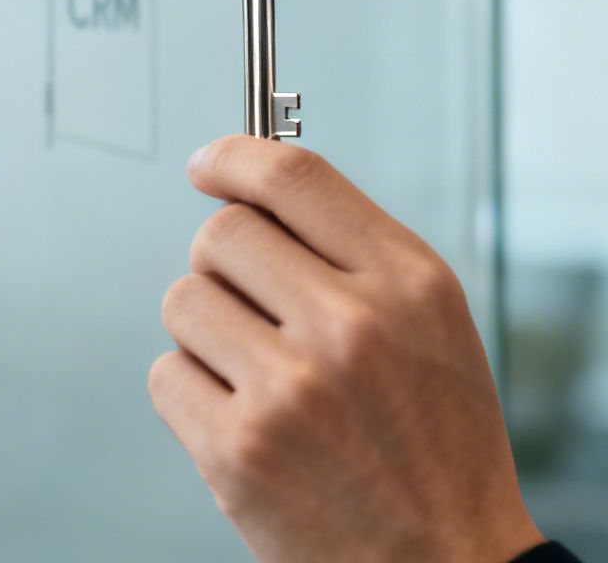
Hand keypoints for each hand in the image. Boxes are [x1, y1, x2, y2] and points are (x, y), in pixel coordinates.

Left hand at [150, 135, 544, 562]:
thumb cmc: (440, 447)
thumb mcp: (433, 325)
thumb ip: (355, 252)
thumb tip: (252, 192)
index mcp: (408, 282)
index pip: (293, 176)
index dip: (234, 157)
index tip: (209, 165)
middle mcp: (351, 326)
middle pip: (221, 234)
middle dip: (224, 263)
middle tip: (252, 302)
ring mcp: (289, 389)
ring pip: (184, 301)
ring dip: (207, 331)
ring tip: (259, 372)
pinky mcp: (239, 450)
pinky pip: (167, 375)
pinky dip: (193, 393)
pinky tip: (245, 417)